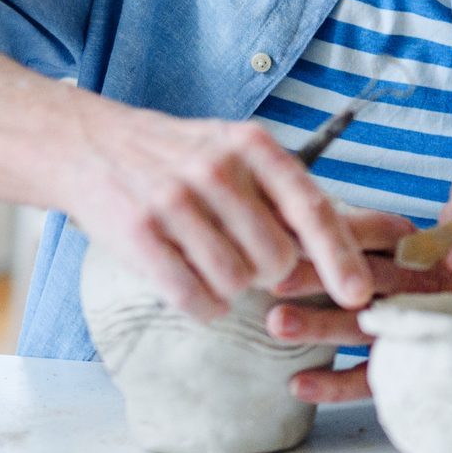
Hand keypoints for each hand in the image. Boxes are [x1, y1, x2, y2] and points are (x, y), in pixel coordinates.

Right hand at [61, 108, 372, 320]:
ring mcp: (175, 200)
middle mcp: (218, 168)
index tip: (360, 294)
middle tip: (244, 257)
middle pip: (277, 258)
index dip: (341, 256)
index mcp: (253, 145)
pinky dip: (204, 307)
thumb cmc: (179, 157)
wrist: (91, 145)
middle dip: (269, 273)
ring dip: (231, 289)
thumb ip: (281, 192)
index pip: (312, 208)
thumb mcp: (235, 151)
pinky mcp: (139, 234)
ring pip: (236, 282)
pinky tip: (197, 290)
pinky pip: (194, 297)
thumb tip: (344, 249)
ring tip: (211, 264)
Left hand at [266, 209, 451, 404]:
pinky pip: (372, 379)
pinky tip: (298, 384)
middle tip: (276, 277)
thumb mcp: (440, 240)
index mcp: (421, 250)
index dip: (345, 230)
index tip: (295, 226)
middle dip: (320, 277)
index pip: (382, 234)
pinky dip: (335, 384)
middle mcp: (422, 286)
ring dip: (320, 326)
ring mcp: (418, 327)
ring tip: (277, 324)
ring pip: (366, 327)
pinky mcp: (413, 367)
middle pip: (370, 277)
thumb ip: (377, 231)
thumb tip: (311, 215)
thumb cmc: (447, 277)